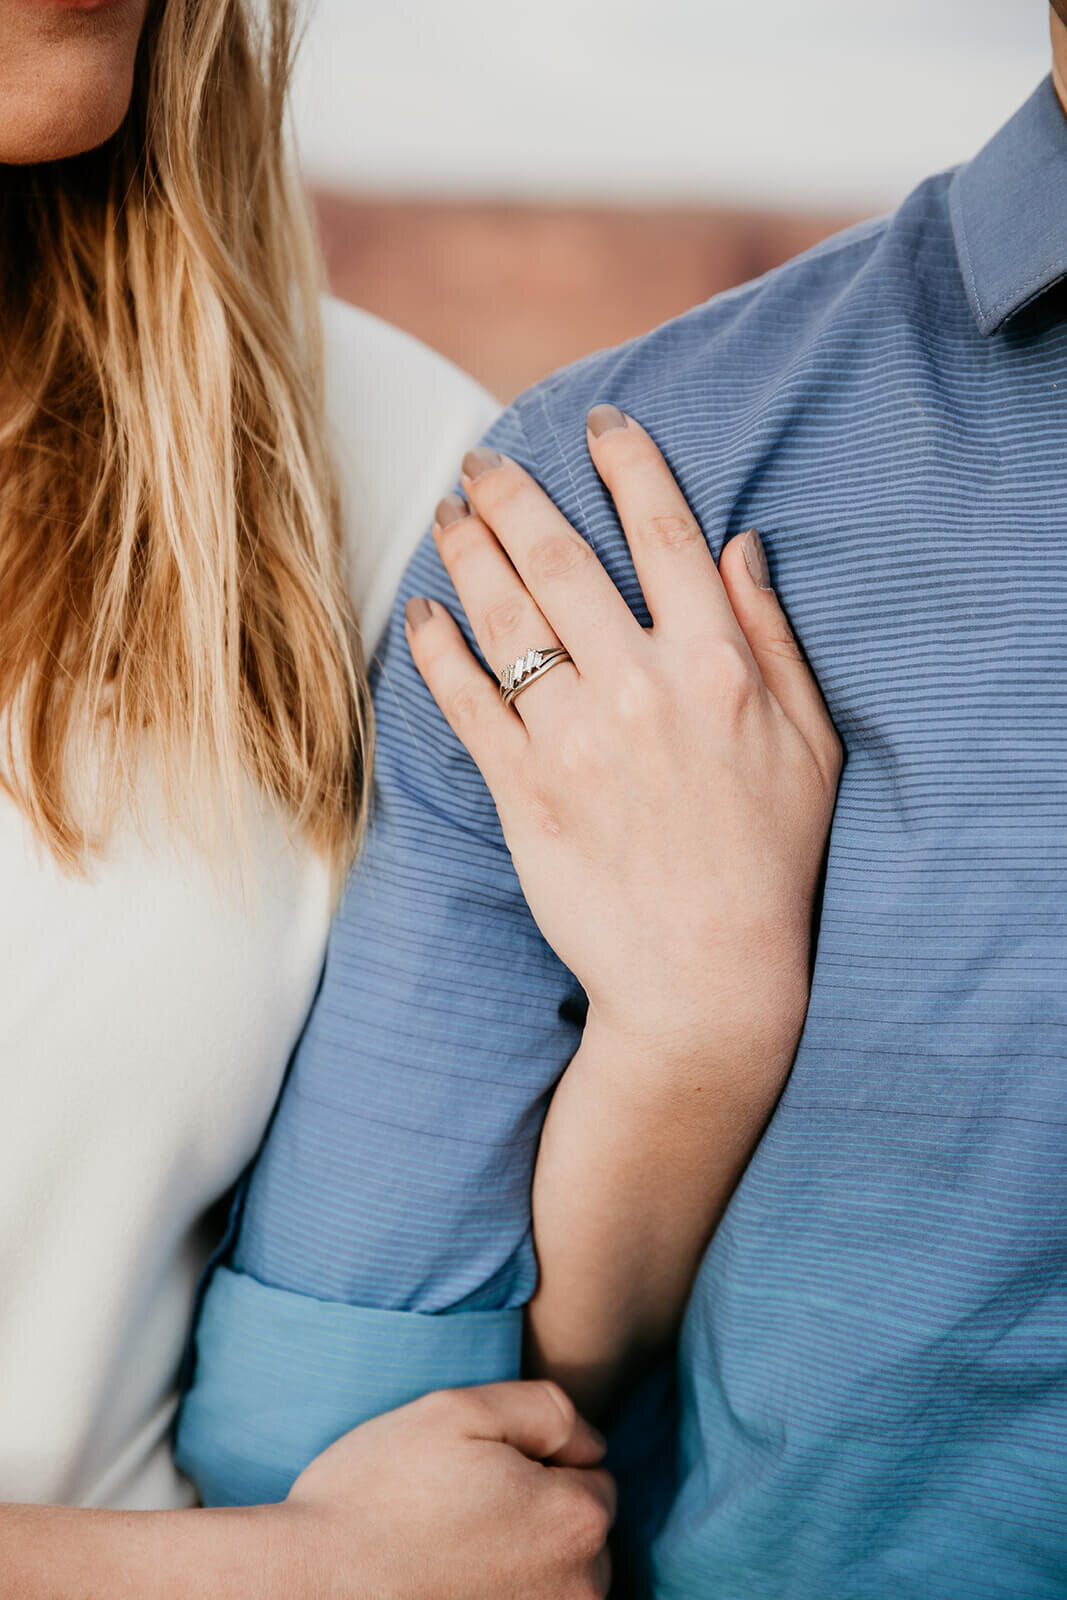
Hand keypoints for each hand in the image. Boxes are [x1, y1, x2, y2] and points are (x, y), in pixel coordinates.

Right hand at [283, 1380, 614, 1598]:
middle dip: (540, 1514)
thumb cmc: (379, 1492)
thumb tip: (590, 1443)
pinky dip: (500, 1596)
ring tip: (451, 1550)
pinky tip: (450, 1584)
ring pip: (559, 1581)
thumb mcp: (459, 1409)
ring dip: (523, 1563)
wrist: (306, 1586)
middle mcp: (581, 1591)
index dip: (540, 1458)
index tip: (481, 1467)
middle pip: (583, 1534)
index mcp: (576, 1519)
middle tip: (463, 1507)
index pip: (595, 1473)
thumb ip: (546, 1409)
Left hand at [405, 407, 840, 1071]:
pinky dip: (436, 648)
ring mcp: (573, 740)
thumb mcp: (811, 746)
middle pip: (561, 559)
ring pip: (503, 617)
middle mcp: (639, 689)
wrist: (706, 975)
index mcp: (717, 668)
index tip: (600, 422)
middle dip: (514, 494)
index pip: (665, 533)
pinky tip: (422, 612)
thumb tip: (740, 547)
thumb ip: (774, 638)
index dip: (628, 463)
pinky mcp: (521, 790)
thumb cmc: (769, 861)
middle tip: (485, 459)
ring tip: (448, 512)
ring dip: (467, 551)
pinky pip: (464, 701)